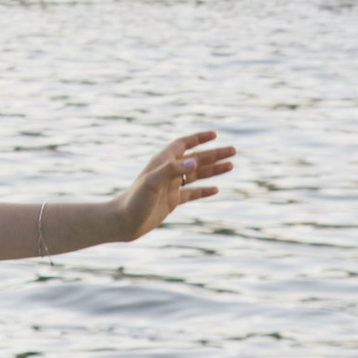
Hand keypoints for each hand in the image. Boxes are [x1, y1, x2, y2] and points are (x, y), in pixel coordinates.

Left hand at [115, 130, 233, 241]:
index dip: (198, 138)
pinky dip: (204, 190)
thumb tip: (193, 162)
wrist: (123, 222)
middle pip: (195, 159)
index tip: (215, 134)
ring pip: (196, 175)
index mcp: (162, 162)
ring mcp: (170, 186)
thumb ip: (172, 170)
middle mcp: (168, 172)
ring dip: (213, 170)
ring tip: (231, 166)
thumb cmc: (134, 200)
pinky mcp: (171, 201)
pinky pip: (191, 193)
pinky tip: (216, 189)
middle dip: (214, 154)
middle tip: (233, 151)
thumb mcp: (152, 182)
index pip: (183, 144)